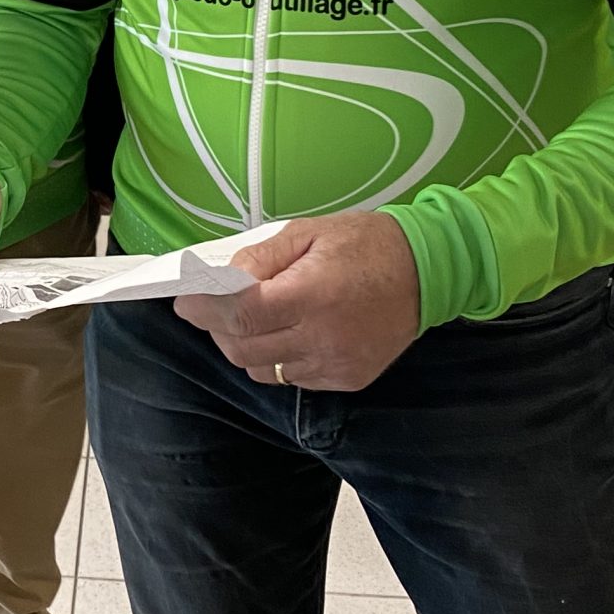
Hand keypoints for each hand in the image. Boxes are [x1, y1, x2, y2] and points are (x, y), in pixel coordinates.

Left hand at [173, 211, 420, 391]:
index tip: (185, 301)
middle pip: (244, 348)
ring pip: (263, 369)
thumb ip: (260, 258)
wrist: (427, 271)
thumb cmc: (366, 244)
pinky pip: (291, 378)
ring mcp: (336, 365)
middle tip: (213, 307)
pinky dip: (277, 357)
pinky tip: (288, 332)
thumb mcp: (308, 232)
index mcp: (314, 295)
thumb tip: (222, 281)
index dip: (206, 310)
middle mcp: (324, 338)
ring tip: (254, 318)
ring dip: (246, 345)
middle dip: (218, 328)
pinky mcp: (347, 380)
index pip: (242, 315)